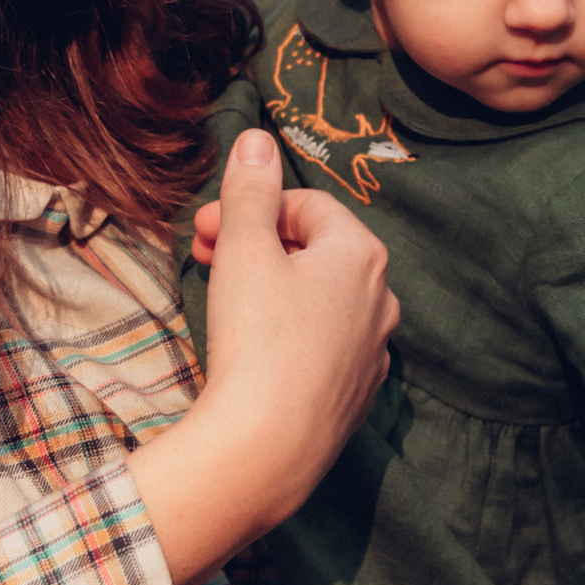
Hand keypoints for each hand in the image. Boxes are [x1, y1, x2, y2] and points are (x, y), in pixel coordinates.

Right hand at [131, 129, 396, 584]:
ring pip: (318, 300)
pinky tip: (255, 353)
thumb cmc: (256, 340)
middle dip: (256, 246)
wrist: (268, 447)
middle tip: (204, 257)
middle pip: (314, 250)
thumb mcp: (243, 250)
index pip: (304, 205)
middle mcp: (381, 298)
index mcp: (360, 254)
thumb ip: (249, 190)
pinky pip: (322, 346)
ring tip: (226, 304)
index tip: (203, 229)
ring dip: (272, 289)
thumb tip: (257, 138)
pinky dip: (289, 336)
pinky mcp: (357, 394)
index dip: (248, 210)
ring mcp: (374, 350)